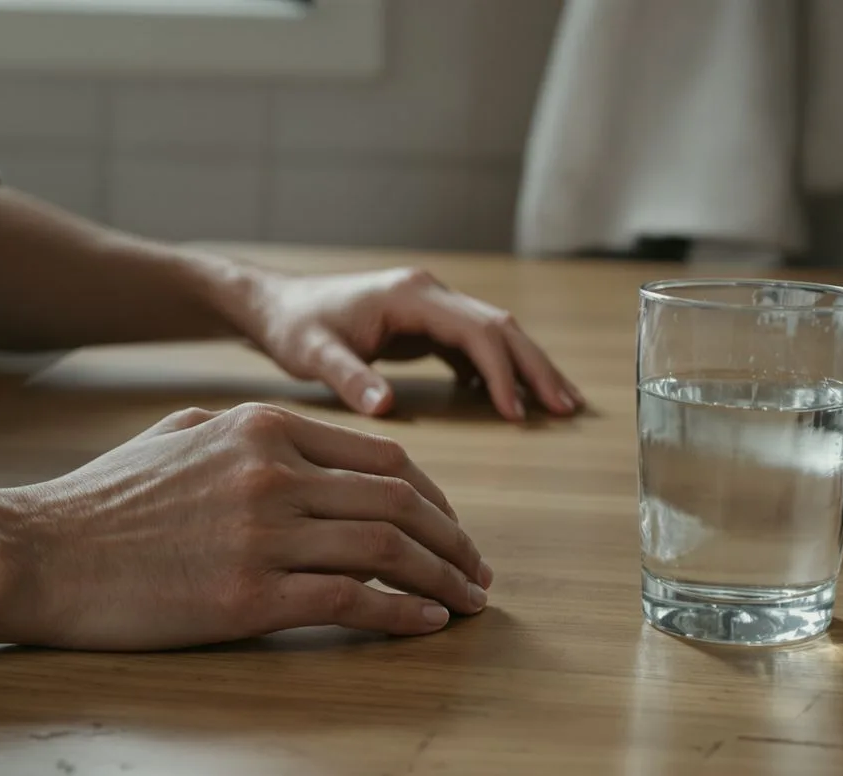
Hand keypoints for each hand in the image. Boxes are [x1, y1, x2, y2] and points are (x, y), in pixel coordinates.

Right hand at [0, 403, 490, 650]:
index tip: (453, 531)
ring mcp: (264, 533)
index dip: (436, 500)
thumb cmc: (104, 499)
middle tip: (480, 573)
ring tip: (471, 603)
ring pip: (389, 551)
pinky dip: (403, 614)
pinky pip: (353, 602)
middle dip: (456, 542)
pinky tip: (427, 626)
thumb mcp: (182, 435)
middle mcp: (275, 472)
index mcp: (265, 427)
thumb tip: (310, 450)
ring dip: (445, 581)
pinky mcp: (249, 596)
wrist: (39, 551)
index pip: (386, 460)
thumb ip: (252, 434)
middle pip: (403, 504)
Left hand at [239, 266, 583, 420]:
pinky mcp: (423, 324)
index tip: (519, 414)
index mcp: (411, 296)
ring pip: (494, 334)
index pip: (477, 331)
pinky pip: (473, 345)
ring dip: (526, 367)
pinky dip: (497, 371)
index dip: (503, 372)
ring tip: (559, 406)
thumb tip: (386, 409)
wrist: (274, 306)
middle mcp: (429, 293)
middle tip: (567, 409)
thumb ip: (349, 378)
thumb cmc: (293, 327)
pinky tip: (511, 402)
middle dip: (535, 367)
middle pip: (501, 326)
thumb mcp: (313, 355)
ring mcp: (429, 306)